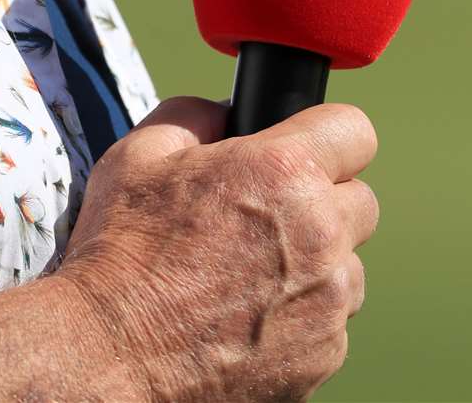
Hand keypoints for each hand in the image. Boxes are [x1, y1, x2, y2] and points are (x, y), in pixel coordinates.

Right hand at [58, 95, 378, 402]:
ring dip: (318, 265)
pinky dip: (303, 317)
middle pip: (361, 202)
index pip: (355, 131)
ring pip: (350, 268)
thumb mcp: (143, 152)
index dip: (328, 135)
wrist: (109, 356)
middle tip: (271, 215)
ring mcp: (327, 304)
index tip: (307, 149)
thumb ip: (198, 114)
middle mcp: (321, 236)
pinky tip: (250, 317)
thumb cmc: (121, 252)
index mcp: (284, 173)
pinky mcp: (322, 359)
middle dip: (325, 201)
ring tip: (255, 273)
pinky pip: (331, 324)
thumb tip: (226, 111)